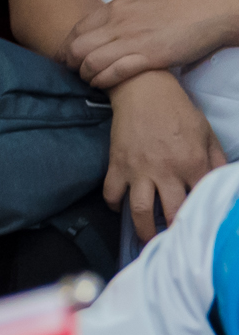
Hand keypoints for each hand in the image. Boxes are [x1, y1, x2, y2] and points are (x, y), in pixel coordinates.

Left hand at [67, 0, 238, 88]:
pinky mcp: (150, 56)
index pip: (77, 29)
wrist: (212, 9)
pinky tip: (101, 86)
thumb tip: (111, 26)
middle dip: (70, 63)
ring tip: (88, 82)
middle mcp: (118, 22)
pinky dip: (103, 81)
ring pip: (91, 60)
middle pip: (77, 46)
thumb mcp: (143, 2)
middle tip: (73, 73)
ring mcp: (133, 39)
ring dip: (85, 75)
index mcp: (116, 7)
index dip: (68, 46)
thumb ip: (124, 14)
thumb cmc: (183, 6)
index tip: (68, 58)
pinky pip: (115, 71)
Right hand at [105, 72, 223, 242]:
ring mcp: (139, 169)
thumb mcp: (207, 134)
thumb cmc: (178, 111)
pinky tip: (120, 207)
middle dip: (174, 234)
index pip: (201, 201)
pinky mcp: (117, 164)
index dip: (201, 217)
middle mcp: (166, 171)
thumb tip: (224, 183)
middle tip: (173, 244)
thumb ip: (216, 161)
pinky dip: (114, 204)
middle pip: (172, 214)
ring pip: (140, 211)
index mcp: (193, 164)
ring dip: (144, 230)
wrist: (143, 90)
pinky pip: (111, 192)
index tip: (199, 229)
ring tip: (147, 240)